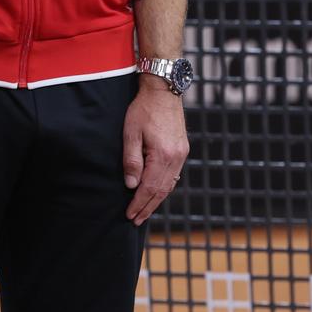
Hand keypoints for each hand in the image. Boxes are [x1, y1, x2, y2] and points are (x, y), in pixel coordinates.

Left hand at [122, 80, 188, 224]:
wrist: (163, 91)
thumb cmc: (143, 110)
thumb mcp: (130, 133)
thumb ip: (131, 160)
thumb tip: (131, 185)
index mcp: (163, 155)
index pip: (150, 187)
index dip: (139, 203)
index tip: (130, 214)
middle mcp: (176, 158)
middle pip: (161, 190)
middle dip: (147, 207)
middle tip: (135, 220)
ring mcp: (181, 155)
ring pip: (169, 185)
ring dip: (156, 200)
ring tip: (144, 211)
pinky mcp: (182, 150)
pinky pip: (173, 176)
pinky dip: (164, 187)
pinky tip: (156, 193)